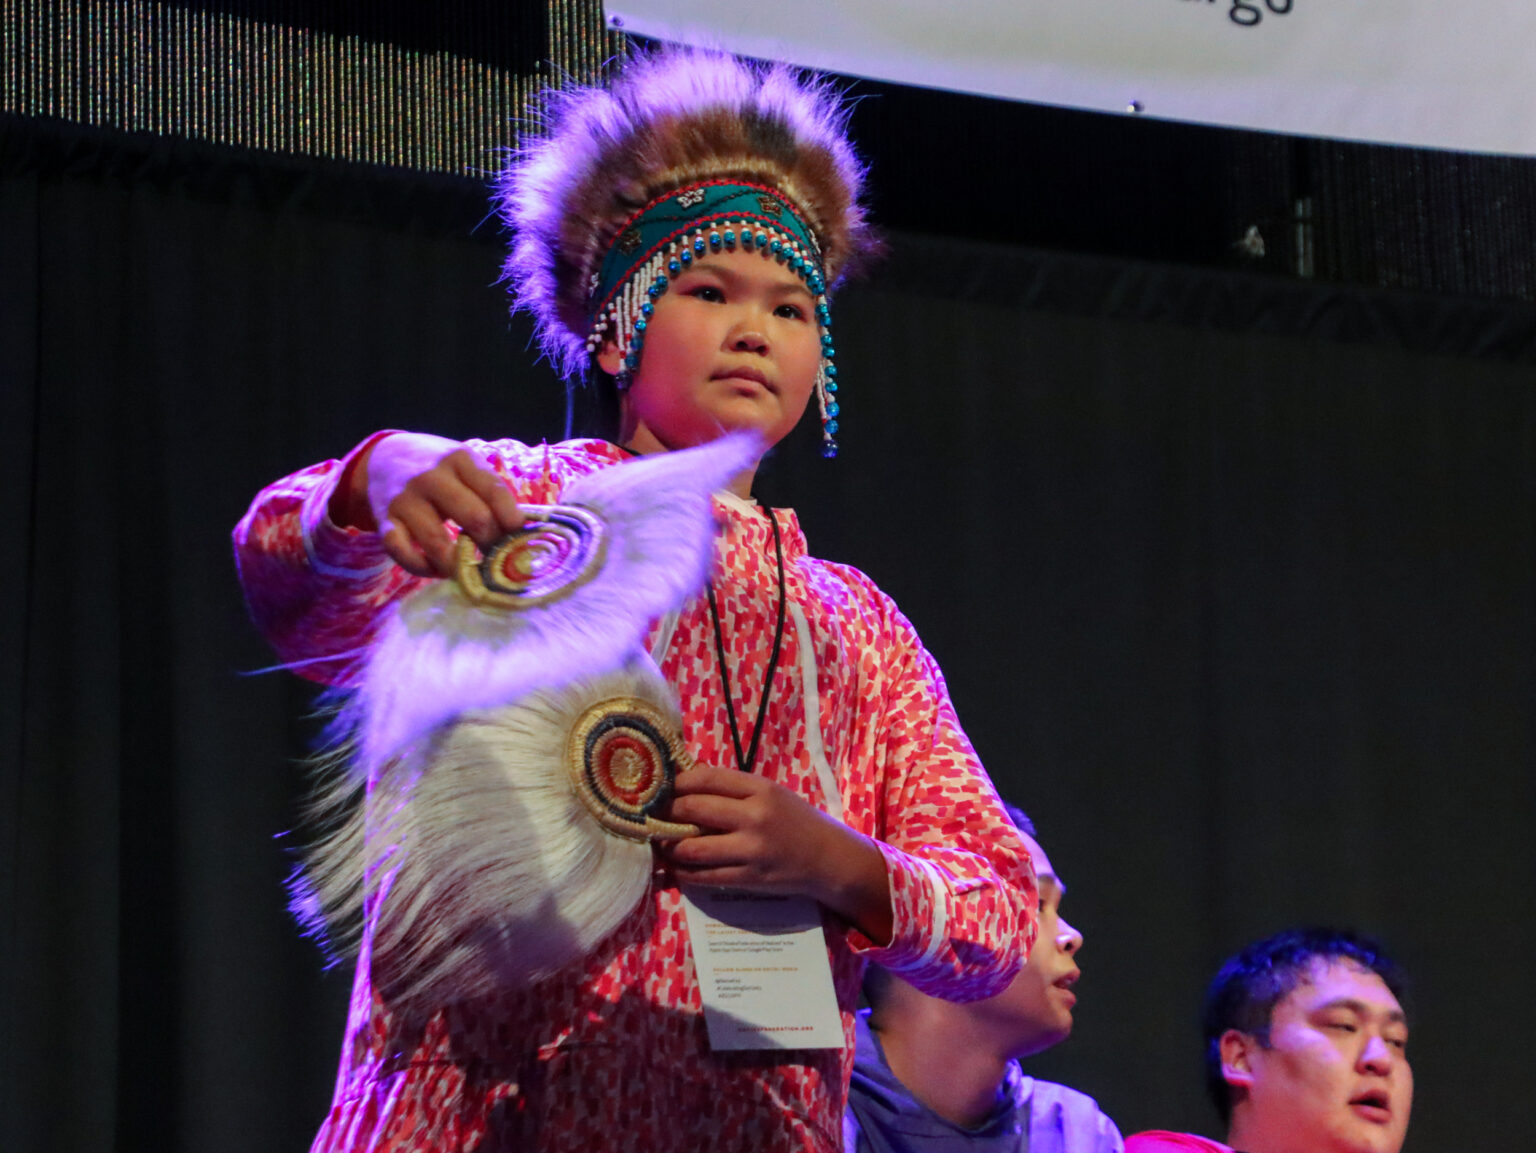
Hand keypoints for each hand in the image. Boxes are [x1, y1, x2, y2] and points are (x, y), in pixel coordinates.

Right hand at [333, 433, 523, 576]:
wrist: (384, 458)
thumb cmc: (439, 469)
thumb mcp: (465, 466)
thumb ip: (490, 491)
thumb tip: (521, 531)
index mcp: (459, 460)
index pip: (495, 492)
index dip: (512, 520)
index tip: (519, 539)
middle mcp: (431, 477)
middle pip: (474, 519)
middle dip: (490, 544)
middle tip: (496, 557)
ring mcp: (406, 500)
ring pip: (438, 543)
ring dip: (458, 564)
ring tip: (469, 570)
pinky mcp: (385, 521)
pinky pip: (403, 553)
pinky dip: (422, 568)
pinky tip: (435, 568)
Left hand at [661, 768, 892, 943]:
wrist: (828, 859)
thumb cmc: (796, 820)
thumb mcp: (770, 792)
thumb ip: (733, 786)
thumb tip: (686, 778)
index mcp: (760, 789)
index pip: (706, 778)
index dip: (676, 782)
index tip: (660, 787)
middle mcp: (754, 817)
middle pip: (692, 809)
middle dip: (665, 812)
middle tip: (652, 815)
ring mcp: (750, 851)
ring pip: (691, 848)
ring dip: (668, 846)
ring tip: (660, 843)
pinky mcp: (748, 879)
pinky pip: (703, 877)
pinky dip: (682, 872)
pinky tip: (675, 867)